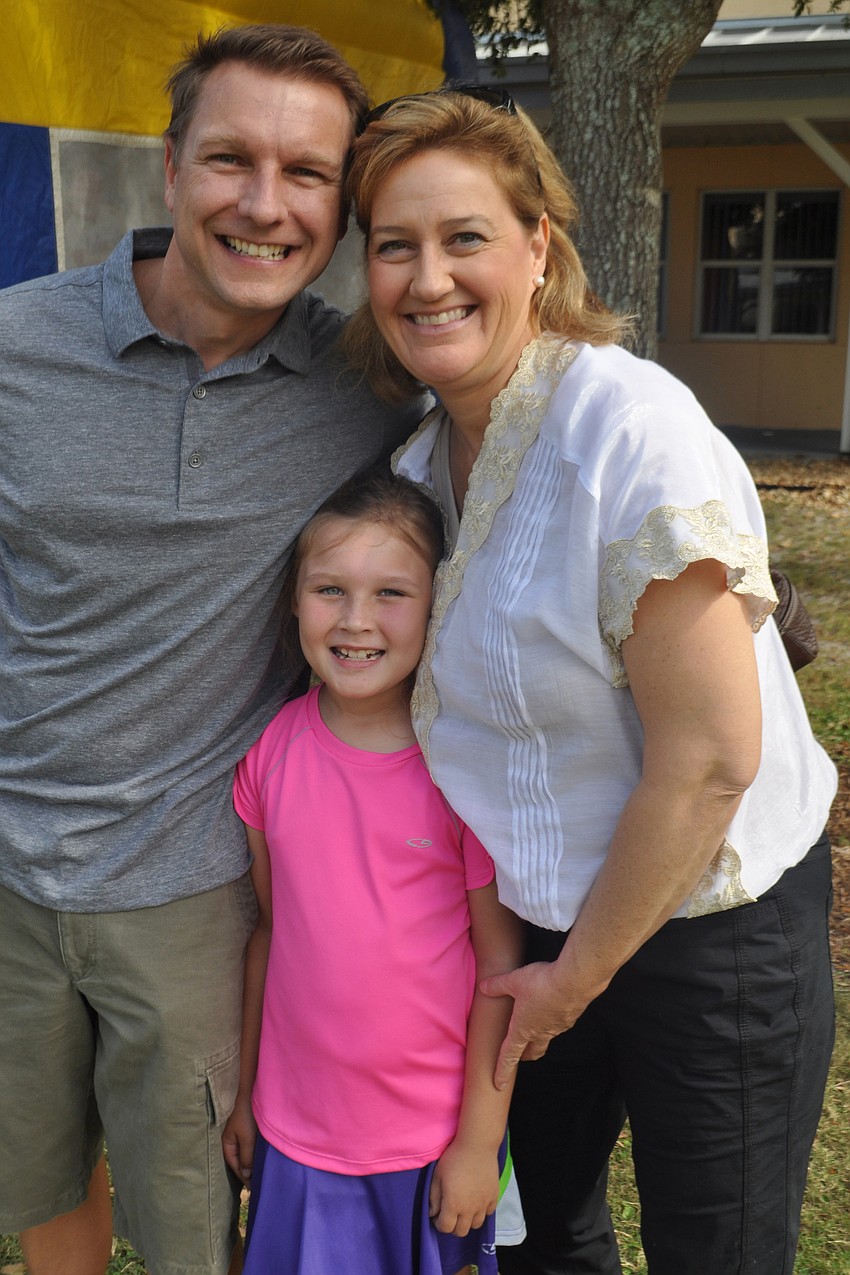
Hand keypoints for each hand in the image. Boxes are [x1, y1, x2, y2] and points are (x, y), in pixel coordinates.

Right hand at [222, 1094, 256, 1185]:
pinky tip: (262, 1158)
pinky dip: (254, 1154)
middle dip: (247, 1173)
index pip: (235, 1167)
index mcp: (227, 1144)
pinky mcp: (246, 1129)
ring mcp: (238, 1135)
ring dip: (252, 1163)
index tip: (255, 1188)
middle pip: (239, 1162)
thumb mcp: (246, 1138)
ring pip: (245, 1154)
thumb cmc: (246, 1114)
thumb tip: (246, 1175)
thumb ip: (246, 1157)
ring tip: (262, 1174)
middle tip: (259, 1185)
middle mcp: (231, 1141)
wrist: (248, 1091)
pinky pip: (249, 1146)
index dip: (245, 1178)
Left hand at [429, 1138, 499, 1236]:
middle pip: (461, 1232)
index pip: (445, 1228)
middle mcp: (469, 1209)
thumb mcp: (437, 1176)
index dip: (439, 1224)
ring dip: (468, 1221)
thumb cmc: (454, 1158)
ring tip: (463, 1208)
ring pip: (476, 1225)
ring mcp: (483, 1204)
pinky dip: (481, 1212)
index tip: (437, 1216)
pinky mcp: (494, 1197)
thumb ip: (434, 1198)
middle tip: (449, 1214)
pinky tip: (476, 1201)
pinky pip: (488, 1213)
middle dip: (452, 1226)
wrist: (477, 1145)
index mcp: (453, 1205)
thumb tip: (433, 1213)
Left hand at [480, 960, 590, 1089]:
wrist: (575, 982)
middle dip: (524, 1056)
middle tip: (518, 1056)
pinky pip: (558, 1026)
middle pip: (531, 1052)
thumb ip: (498, 985)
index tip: (498, 1085)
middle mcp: (540, 1033)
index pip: (509, 1056)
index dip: (502, 1071)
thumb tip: (483, 986)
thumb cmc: (542, 984)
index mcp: (523, 1029)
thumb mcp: (514, 981)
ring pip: (546, 1039)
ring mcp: (557, 1028)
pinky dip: (552, 1023)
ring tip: (534, 1030)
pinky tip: (551, 1011)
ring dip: (538, 1039)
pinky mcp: (569, 1019)